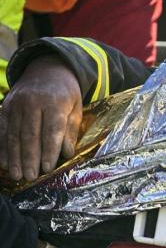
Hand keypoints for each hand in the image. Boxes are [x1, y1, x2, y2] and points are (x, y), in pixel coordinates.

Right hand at [0, 56, 82, 180]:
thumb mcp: (76, 108)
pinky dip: (2, 147)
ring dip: (14, 157)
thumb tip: (67, 154)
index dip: (49, 150)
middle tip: (30, 177)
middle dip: (29, 158)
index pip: (51, 130)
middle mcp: (32, 102)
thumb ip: (71, 130)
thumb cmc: (66, 93)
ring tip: (16, 175)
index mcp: (55, 102)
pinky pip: (2, 129)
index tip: (46, 168)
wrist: (47, 69)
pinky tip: (4, 163)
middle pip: (30, 134)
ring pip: (13, 134)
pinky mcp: (5, 106)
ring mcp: (16, 103)